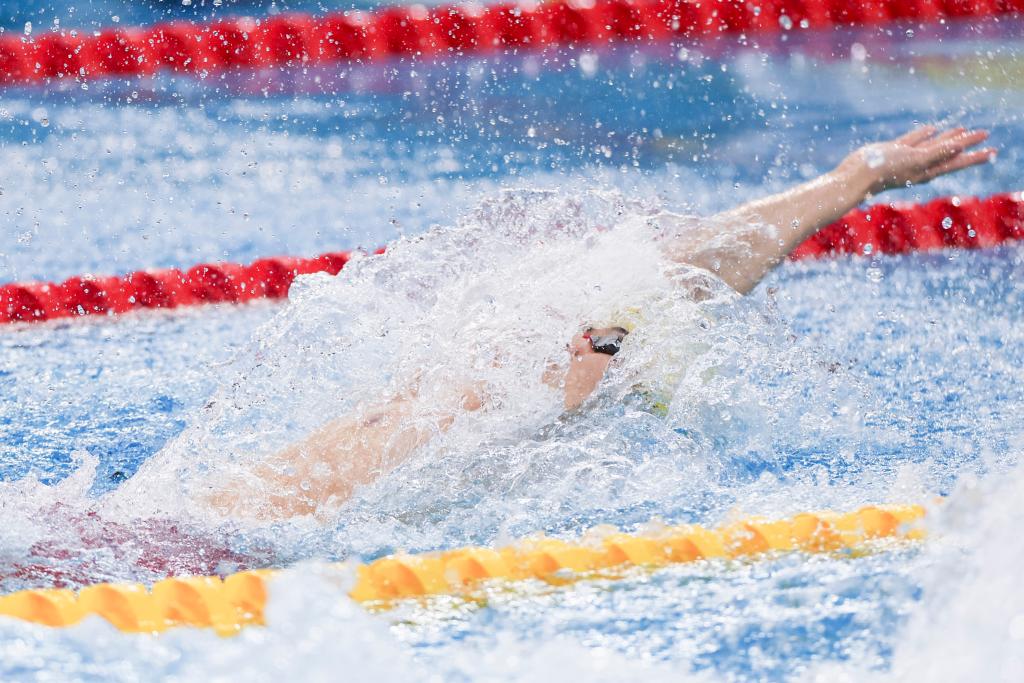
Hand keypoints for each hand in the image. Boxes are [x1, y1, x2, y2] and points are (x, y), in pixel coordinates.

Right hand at [840, 126, 995, 194]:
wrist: (855, 176)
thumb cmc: (884, 170)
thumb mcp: (915, 160)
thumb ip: (938, 152)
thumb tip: (961, 145)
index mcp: (928, 169)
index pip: (958, 159)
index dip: (975, 153)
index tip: (992, 148)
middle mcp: (920, 164)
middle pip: (950, 152)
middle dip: (966, 144)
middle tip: (984, 135)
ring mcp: (907, 158)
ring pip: (933, 145)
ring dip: (948, 137)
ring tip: (961, 129)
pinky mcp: (893, 151)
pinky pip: (914, 141)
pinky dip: (924, 135)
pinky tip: (930, 128)